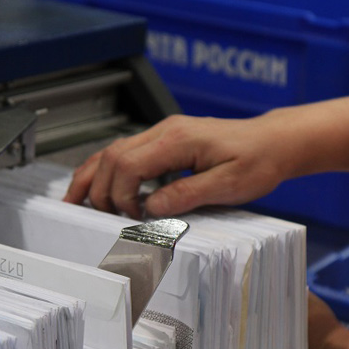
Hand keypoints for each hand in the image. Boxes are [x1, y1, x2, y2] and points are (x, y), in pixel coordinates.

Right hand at [63, 114, 288, 217]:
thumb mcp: (228, 185)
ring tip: (74, 200)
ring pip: (113, 151)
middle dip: (99, 188)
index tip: (131, 217)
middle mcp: (165, 131)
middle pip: (112, 156)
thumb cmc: (258, 161)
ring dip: (94, 177)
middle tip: (100, 216)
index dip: (121, 195)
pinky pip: (127, 153)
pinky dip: (109, 171)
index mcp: (178, 140)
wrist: (274, 142)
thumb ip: (186, 195)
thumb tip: (151, 209)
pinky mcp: (167, 141)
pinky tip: (102, 187)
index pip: (128, 165)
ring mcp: (164, 133)